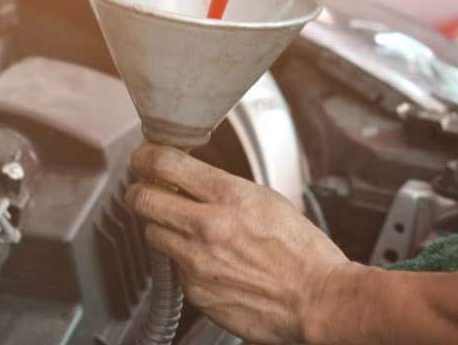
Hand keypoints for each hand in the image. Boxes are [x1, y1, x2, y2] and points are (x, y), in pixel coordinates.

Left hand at [124, 144, 355, 343]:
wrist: (318, 300)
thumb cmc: (302, 252)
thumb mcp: (266, 199)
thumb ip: (223, 188)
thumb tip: (190, 178)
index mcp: (228, 196)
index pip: (165, 163)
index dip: (145, 157)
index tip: (143, 158)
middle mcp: (207, 227)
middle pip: (143, 198)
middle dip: (139, 191)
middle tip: (144, 190)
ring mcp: (197, 261)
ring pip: (152, 233)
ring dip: (161, 226)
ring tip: (182, 228)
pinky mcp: (196, 291)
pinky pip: (173, 268)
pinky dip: (183, 261)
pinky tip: (208, 261)